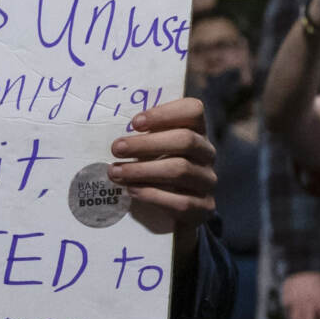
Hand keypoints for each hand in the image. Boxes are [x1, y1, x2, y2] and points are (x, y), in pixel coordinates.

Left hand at [109, 95, 215, 235]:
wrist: (178, 208)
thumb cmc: (158, 168)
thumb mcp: (154, 148)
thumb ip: (143, 136)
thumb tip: (112, 131)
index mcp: (197, 131)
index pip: (193, 110)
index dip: (165, 113)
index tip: (135, 122)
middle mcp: (207, 153)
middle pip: (185, 140)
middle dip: (146, 144)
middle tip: (116, 148)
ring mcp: (207, 180)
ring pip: (180, 170)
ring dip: (143, 170)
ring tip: (116, 172)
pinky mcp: (204, 207)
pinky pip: (181, 201)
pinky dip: (153, 195)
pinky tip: (132, 191)